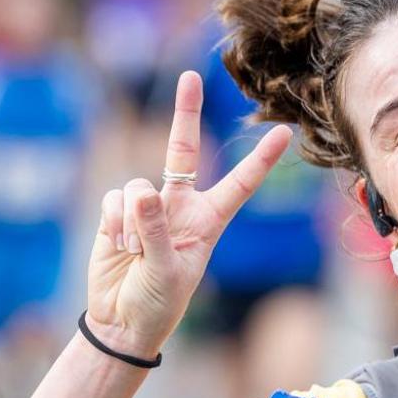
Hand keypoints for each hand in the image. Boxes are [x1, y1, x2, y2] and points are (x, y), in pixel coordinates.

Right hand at [86, 71, 289, 356]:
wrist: (121, 321)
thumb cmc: (157, 304)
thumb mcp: (167, 272)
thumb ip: (156, 232)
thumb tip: (143, 192)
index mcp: (209, 222)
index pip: (239, 185)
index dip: (259, 160)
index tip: (283, 134)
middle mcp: (181, 207)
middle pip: (183, 150)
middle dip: (185, 113)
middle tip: (190, 76)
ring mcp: (148, 207)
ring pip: (137, 186)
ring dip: (132, 220)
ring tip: (135, 253)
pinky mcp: (117, 213)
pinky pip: (115, 199)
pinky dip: (115, 222)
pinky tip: (119, 247)